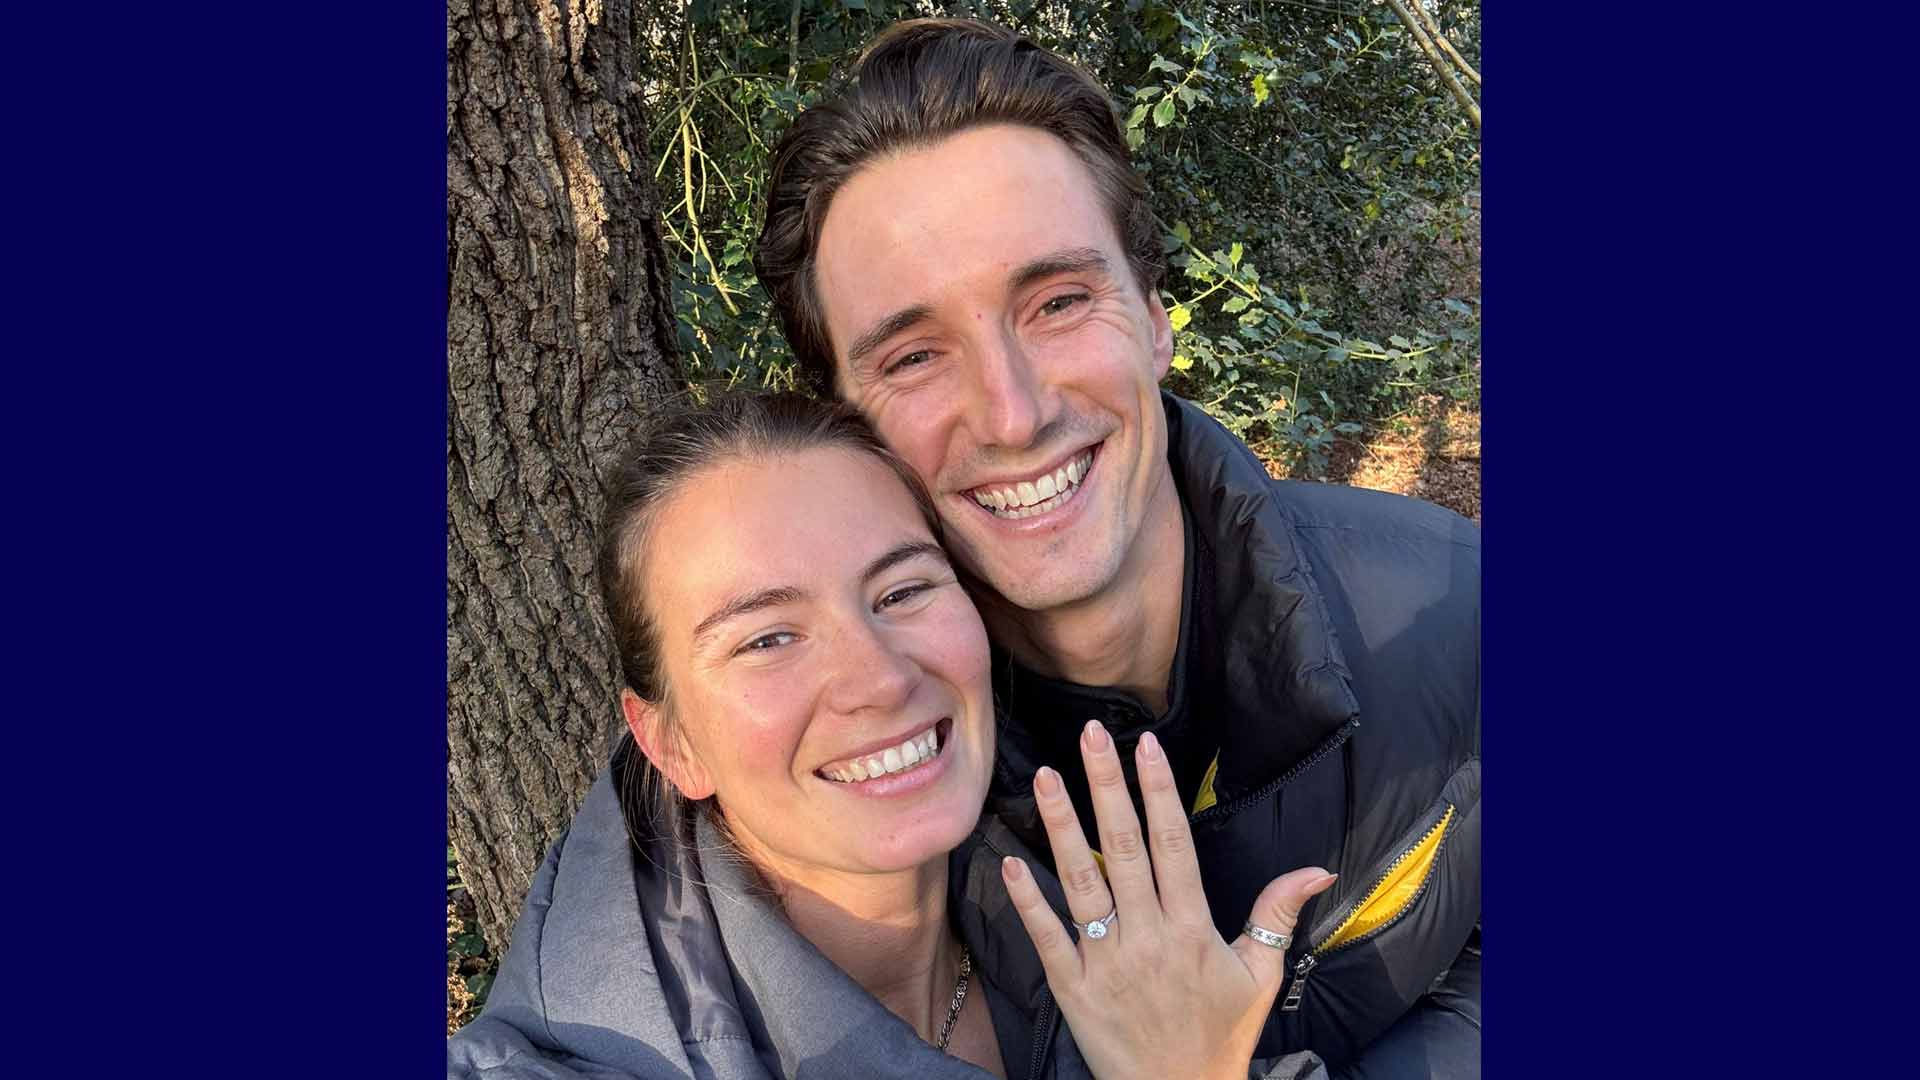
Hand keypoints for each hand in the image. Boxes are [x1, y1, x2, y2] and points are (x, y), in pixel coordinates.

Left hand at [1000, 721, 1337, 1079]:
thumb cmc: (1221, 1033)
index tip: (1147, 746)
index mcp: (1191, 927)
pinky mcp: (1073, 988)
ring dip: (1061, 828)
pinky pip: (1047, 937)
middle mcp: (1147, 936)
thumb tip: (1318, 867)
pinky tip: (1010, 860)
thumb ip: (1277, 913)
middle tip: (1090, 736)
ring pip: (1081, 882)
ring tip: (1046, 777)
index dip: (1159, 792)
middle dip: (1107, 787)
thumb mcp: (1261, 973)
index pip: (1173, 844)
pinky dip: (1028, 900)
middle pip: (1124, 848)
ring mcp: (1106, 961)